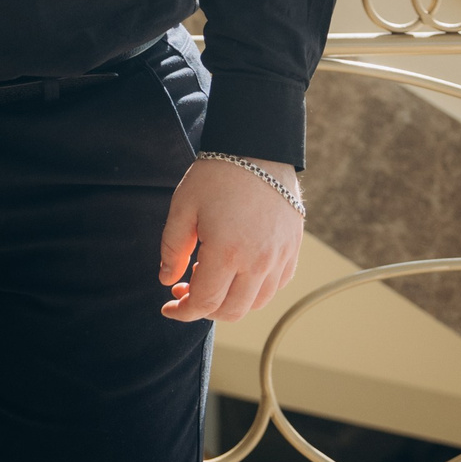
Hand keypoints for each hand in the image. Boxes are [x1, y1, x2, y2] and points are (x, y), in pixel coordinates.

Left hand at [159, 157, 304, 322]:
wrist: (258, 150)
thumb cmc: (216, 175)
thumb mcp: (183, 207)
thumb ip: (172, 248)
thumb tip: (167, 280)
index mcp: (227, 252)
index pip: (205, 302)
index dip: (183, 311)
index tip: (168, 307)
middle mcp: (258, 262)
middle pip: (231, 311)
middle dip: (204, 310)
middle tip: (185, 291)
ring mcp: (279, 258)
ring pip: (256, 303)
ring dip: (230, 303)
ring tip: (209, 279)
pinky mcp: (292, 251)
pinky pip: (275, 286)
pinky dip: (253, 291)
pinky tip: (235, 272)